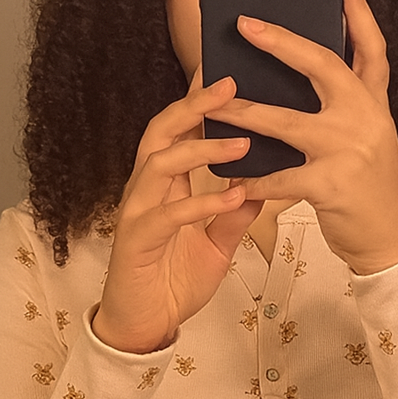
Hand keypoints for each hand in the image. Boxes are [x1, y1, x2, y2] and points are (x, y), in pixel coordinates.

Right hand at [92, 74, 263, 353]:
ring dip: (202, 150)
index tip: (229, 73)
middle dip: (194, 105)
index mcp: (164, 185)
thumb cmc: (173, 281)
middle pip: (163, 131)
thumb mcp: (215, 244)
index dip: (199, 101)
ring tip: (242, 142)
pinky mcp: (137, 240)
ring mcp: (138, 212)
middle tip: (231, 84)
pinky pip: (169, 214)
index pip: (179, 131)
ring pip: (161, 163)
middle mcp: (146, 189)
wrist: (145, 325)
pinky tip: (232, 197)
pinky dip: (201, 203)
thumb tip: (260, 185)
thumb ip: (233, 215)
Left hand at [217, 0, 397, 275]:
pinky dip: (254, 180)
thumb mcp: (370, 136)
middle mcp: (365, 118)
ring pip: (285, 122)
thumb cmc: (370, 187)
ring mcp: (348, 150)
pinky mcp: (331, 185)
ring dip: (245, 112)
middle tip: (246, 24)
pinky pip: (281, 177)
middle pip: (322, 65)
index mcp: (374, 102)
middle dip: (282, 42)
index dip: (359, 8)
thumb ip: (348, 102)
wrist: (389, 240)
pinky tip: (233, 178)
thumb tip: (315, 69)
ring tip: (216, 103)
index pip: (372, 46)